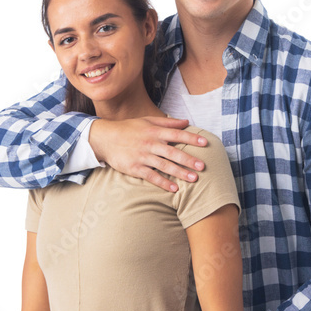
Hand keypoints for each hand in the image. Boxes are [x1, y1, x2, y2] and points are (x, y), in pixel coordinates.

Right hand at [89, 117, 206, 191]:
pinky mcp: (135, 168)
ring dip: (180, 173)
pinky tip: (174, 189)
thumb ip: (168, 122)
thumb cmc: (129, 129)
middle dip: (188, 159)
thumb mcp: (147, 121)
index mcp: (154, 131)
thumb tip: (186, 122)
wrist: (105, 138)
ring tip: (194, 179)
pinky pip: (151, 176)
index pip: (176, 134)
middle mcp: (150, 144)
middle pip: (173, 152)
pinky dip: (163, 183)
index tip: (205, 143)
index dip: (191, 139)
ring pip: (164, 166)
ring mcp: (142, 157)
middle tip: (203, 166)